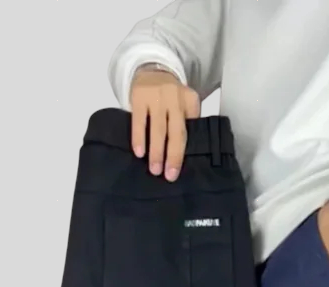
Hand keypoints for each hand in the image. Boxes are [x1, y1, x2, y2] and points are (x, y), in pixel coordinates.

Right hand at [130, 66, 201, 181]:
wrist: (152, 68)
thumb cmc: (170, 96)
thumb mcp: (184, 104)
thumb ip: (187, 123)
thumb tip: (183, 157)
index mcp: (190, 101)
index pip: (189, 131)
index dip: (184, 153)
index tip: (178, 172)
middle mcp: (175, 97)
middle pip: (176, 131)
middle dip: (173, 155)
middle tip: (168, 176)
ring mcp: (157, 96)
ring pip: (158, 128)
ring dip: (156, 151)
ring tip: (154, 170)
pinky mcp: (139, 96)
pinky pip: (139, 121)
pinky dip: (139, 138)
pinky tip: (139, 153)